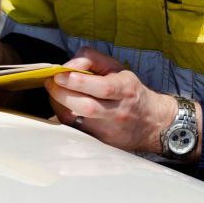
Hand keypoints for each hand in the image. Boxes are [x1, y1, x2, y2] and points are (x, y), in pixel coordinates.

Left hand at [44, 47, 178, 153]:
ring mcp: (110, 130)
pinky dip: (64, 117)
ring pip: (79, 122)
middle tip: (50, 83)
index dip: (78, 81)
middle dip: (63, 94)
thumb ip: (90, 59)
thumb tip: (67, 66)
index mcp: (126, 89)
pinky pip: (76, 130)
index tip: (59, 74)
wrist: (152, 123)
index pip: (103, 87)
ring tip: (54, 93)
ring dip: (59, 105)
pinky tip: (61, 106)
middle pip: (88, 107)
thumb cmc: (129, 90)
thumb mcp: (116, 67)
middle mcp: (119, 111)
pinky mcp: (102, 143)